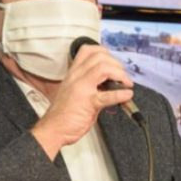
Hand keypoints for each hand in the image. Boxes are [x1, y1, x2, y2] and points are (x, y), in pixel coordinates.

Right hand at [31, 44, 132, 159]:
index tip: (113, 63)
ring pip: (104, 68)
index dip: (104, 52)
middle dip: (116, 64)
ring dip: (120, 74)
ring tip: (125, 84)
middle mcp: (76, 77)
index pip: (88, 50)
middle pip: (99, 56)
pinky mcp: (88, 103)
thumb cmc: (63, 113)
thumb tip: (112, 84)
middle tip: (122, 76)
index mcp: (73, 73)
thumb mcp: (75, 91)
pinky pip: (108, 95)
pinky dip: (121, 94)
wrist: (53, 129)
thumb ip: (91, 84)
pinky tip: (127, 96)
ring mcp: (82, 88)